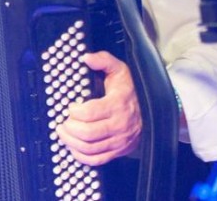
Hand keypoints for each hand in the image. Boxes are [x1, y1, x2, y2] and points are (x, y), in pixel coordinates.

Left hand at [55, 51, 141, 165]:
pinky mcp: (119, 151)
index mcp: (117, 104)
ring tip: (63, 132)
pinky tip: (73, 147)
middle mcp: (120, 125)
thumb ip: (104, 60)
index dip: (75, 112)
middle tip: (62, 122)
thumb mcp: (120, 70)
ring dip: (71, 142)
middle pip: (88, 134)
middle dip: (69, 128)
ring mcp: (120, 141)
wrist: (155, 110)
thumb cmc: (131, 90)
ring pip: (90, 149)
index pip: (91, 113)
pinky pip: (97, 160)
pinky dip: (81, 156)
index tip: (70, 107)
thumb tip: (87, 57)